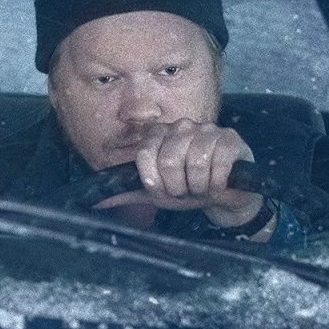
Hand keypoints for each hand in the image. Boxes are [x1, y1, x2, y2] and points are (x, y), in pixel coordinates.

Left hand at [93, 120, 265, 227]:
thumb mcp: (158, 194)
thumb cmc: (191, 191)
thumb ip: (129, 193)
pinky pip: (217, 165)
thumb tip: (97, 202)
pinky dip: (217, 184)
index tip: (164, 190)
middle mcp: (182, 126)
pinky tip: (219, 184)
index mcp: (161, 135)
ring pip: (193, 163)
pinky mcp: (230, 139)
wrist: (227, 199)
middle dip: (177, 187)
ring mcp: (207, 130)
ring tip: (203, 187)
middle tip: (186, 190)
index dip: (154, 180)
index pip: (144, 153)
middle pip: (167, 160)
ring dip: (198, 187)